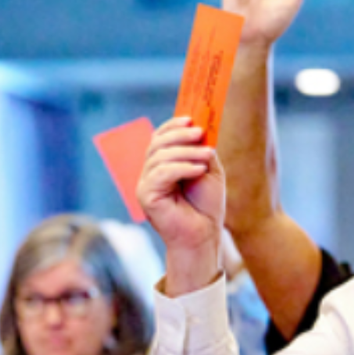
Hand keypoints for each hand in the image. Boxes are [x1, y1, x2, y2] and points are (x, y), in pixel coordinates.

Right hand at [137, 118, 224, 288]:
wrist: (204, 235)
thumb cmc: (206, 206)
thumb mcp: (208, 171)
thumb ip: (201, 150)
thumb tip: (199, 128)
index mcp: (162, 165)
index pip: (159, 138)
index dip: (172, 126)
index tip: (191, 119)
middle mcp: (150, 173)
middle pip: (157, 144)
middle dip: (179, 135)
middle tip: (200, 133)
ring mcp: (145, 184)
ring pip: (159, 157)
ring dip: (186, 152)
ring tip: (207, 155)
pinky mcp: (146, 196)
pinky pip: (161, 173)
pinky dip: (182, 168)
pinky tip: (199, 170)